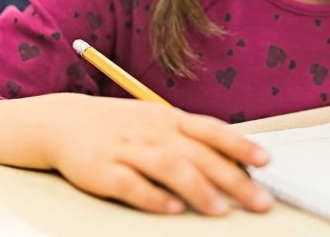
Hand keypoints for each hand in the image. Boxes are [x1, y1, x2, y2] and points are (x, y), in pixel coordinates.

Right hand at [43, 94, 272, 215]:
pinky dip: (153, 197)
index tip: (266, 162)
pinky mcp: (102, 169)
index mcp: (170, 119)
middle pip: (199, 154)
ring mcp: (128, 149)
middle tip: (259, 201)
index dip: (240, 145)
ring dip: (197, 189)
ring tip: (220, 210)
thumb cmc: (119, 126)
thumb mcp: (157, 123)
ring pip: (169, 167)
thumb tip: (233, 160)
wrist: (63, 121)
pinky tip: (172, 210)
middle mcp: (153, 132)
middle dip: (233, 179)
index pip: (212, 130)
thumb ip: (190, 139)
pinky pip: (131, 184)